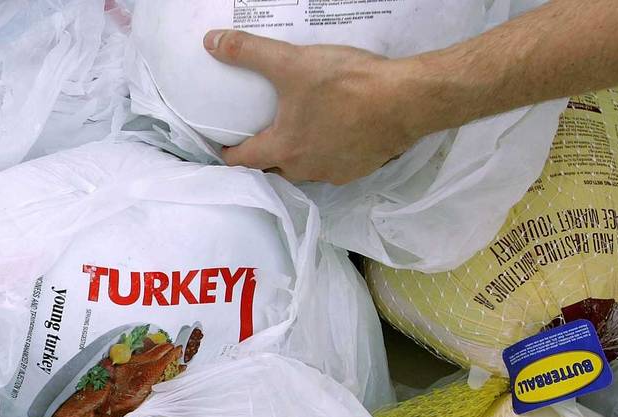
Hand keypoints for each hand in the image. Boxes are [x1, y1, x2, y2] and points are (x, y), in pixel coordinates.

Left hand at [204, 30, 430, 184]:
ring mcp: (335, 172)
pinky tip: (332, 135)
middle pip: (274, 170)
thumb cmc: (347, 85)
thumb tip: (212, 42)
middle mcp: (306, 169)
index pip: (244, 161)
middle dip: (262, 159)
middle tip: (257, 141)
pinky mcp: (360, 168)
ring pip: (305, 170)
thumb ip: (249, 52)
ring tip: (295, 136)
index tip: (223, 148)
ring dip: (296, 157)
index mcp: (284, 149)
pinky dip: (327, 154)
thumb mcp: (292, 62)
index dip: (229, 154)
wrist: (405, 101)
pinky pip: (334, 166)